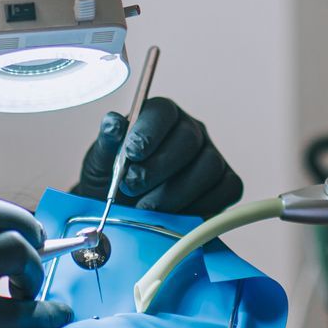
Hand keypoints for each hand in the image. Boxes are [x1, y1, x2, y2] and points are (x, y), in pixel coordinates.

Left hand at [70, 96, 242, 216]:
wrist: (123, 213)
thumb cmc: (113, 182)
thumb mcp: (100, 162)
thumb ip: (107, 142)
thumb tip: (112, 123)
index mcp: (160, 116)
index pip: (163, 111)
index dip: (149, 132)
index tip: (132, 154)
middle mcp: (191, 131)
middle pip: (189, 139)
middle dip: (159, 167)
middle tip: (132, 186)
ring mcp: (211, 156)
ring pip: (209, 166)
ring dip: (175, 192)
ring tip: (147, 207)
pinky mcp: (225, 183)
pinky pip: (227, 189)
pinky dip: (201, 206)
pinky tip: (174, 216)